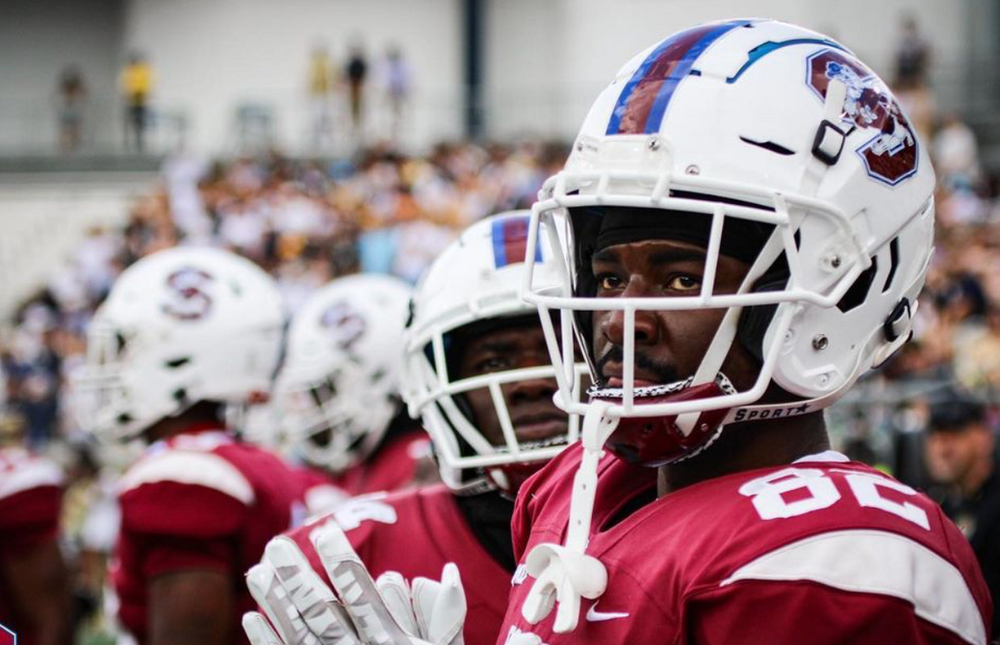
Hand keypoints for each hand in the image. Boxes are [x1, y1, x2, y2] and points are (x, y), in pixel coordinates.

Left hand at [244, 521, 465, 644]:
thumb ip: (447, 612)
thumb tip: (449, 569)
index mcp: (392, 642)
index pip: (362, 595)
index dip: (341, 563)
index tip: (325, 530)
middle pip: (322, 612)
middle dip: (296, 577)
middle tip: (276, 544)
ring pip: (300, 634)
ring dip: (275, 603)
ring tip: (256, 571)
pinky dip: (270, 642)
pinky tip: (252, 619)